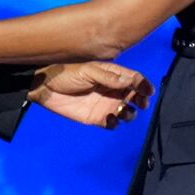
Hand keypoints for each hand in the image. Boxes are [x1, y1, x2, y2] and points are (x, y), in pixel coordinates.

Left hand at [29, 61, 154, 128]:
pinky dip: (115, 123)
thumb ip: (108, 77)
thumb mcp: (87, 71)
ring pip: (127, 111)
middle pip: (135, 96)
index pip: (134, 78)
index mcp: (112, 75)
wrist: (46, 87)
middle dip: (142, 100)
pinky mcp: (96, 118)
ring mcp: (105, 104)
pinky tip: (110, 120)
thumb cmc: (66, 73)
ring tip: (123, 112)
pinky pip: (112, 124)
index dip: (143, 84)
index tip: (148, 91)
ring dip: (130, 113)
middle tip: (142, 103)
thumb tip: (129, 82)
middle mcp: (112, 89)